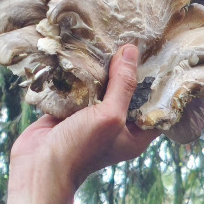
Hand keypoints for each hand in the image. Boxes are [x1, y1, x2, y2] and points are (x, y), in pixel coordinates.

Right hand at [4, 44, 160, 203]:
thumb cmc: (80, 148)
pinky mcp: (72, 110)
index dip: (162, 84)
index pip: (156, 106)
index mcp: (135, 134)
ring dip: (105, 67)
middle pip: (129, 93)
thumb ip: (123, 85)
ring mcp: (93, 117)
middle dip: (131, 69)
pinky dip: (82, 72)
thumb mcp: (110, 116)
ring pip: (104, 87)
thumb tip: (132, 51)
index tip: (165, 57)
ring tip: (114, 37)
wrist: (38, 167)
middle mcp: (117, 124)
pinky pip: (81, 87)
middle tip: (138, 39)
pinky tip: (87, 49)